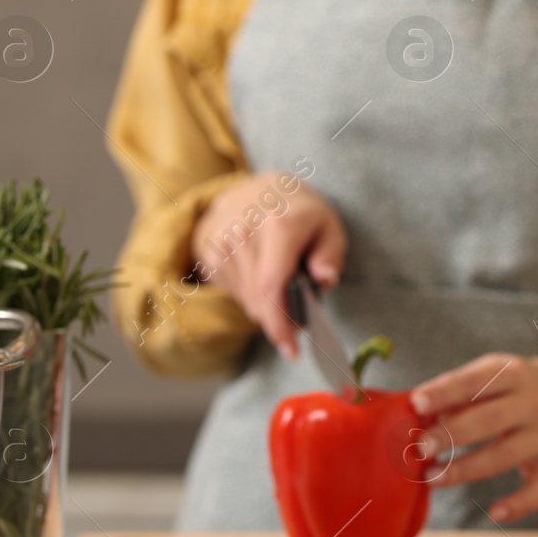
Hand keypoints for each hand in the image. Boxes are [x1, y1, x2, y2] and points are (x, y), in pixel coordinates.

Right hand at [191, 171, 346, 358]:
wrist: (256, 187)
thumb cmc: (299, 210)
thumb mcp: (328, 224)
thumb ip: (331, 254)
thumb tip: (325, 280)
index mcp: (278, 225)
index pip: (272, 286)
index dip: (280, 324)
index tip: (292, 349)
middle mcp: (242, 232)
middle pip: (258, 300)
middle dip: (279, 321)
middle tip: (297, 322)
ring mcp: (219, 242)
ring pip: (245, 300)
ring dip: (265, 306)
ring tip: (280, 282)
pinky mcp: (206, 252)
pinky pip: (231, 291)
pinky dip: (249, 294)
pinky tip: (259, 272)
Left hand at [411, 353, 537, 522]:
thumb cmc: (504, 389)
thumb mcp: (485, 377)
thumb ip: (452, 394)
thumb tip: (408, 416)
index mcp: (511, 372)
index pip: (475, 381)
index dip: (445, 392)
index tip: (416, 403)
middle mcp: (534, 401)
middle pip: (490, 419)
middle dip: (451, 434)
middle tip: (418, 448)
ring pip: (505, 455)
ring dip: (466, 469)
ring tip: (431, 478)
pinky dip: (520, 504)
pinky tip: (495, 513)